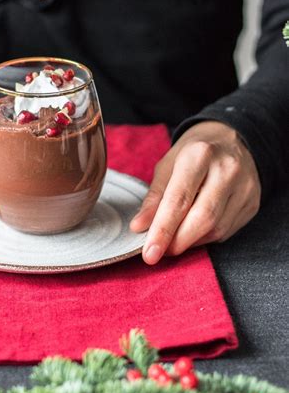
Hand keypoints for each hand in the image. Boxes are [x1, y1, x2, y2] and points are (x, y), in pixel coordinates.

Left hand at [130, 121, 260, 263]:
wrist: (230, 140)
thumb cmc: (193, 153)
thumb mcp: (168, 165)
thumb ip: (154, 197)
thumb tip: (139, 226)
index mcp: (199, 155)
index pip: (179, 200)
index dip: (162, 230)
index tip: (149, 253)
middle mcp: (227, 170)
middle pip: (202, 219)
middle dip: (177, 242)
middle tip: (158, 252)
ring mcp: (245, 187)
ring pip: (216, 229)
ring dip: (190, 241)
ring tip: (173, 240)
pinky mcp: (252, 202)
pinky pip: (227, 231)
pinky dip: (205, 237)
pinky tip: (194, 231)